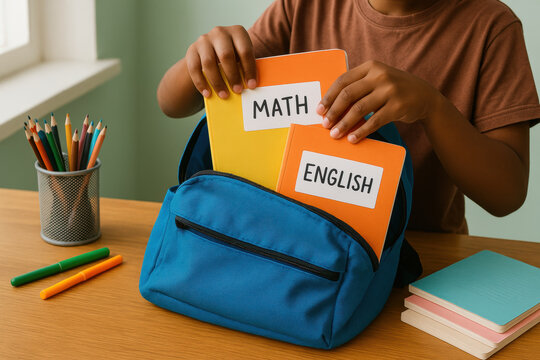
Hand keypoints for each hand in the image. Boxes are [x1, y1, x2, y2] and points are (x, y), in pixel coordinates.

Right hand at [185, 25, 256, 98]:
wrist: (211, 50)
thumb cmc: (233, 56)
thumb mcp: (241, 56)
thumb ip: (246, 66)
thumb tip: (251, 86)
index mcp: (237, 32)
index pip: (245, 51)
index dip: (249, 69)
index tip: (252, 85)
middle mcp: (220, 32)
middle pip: (226, 55)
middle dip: (232, 75)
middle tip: (237, 91)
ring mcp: (204, 40)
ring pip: (209, 63)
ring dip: (217, 82)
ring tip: (224, 95)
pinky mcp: (192, 50)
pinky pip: (194, 68)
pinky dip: (201, 83)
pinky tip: (207, 94)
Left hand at [316, 60, 439, 142]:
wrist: (425, 96)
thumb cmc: (394, 89)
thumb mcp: (377, 79)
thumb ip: (358, 86)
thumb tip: (330, 105)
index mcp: (370, 66)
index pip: (343, 81)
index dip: (329, 96)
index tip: (319, 110)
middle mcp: (380, 75)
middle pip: (348, 94)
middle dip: (334, 111)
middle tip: (325, 125)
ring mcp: (390, 90)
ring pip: (359, 109)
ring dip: (344, 124)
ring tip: (335, 134)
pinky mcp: (398, 106)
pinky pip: (374, 121)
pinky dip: (362, 131)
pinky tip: (353, 139)